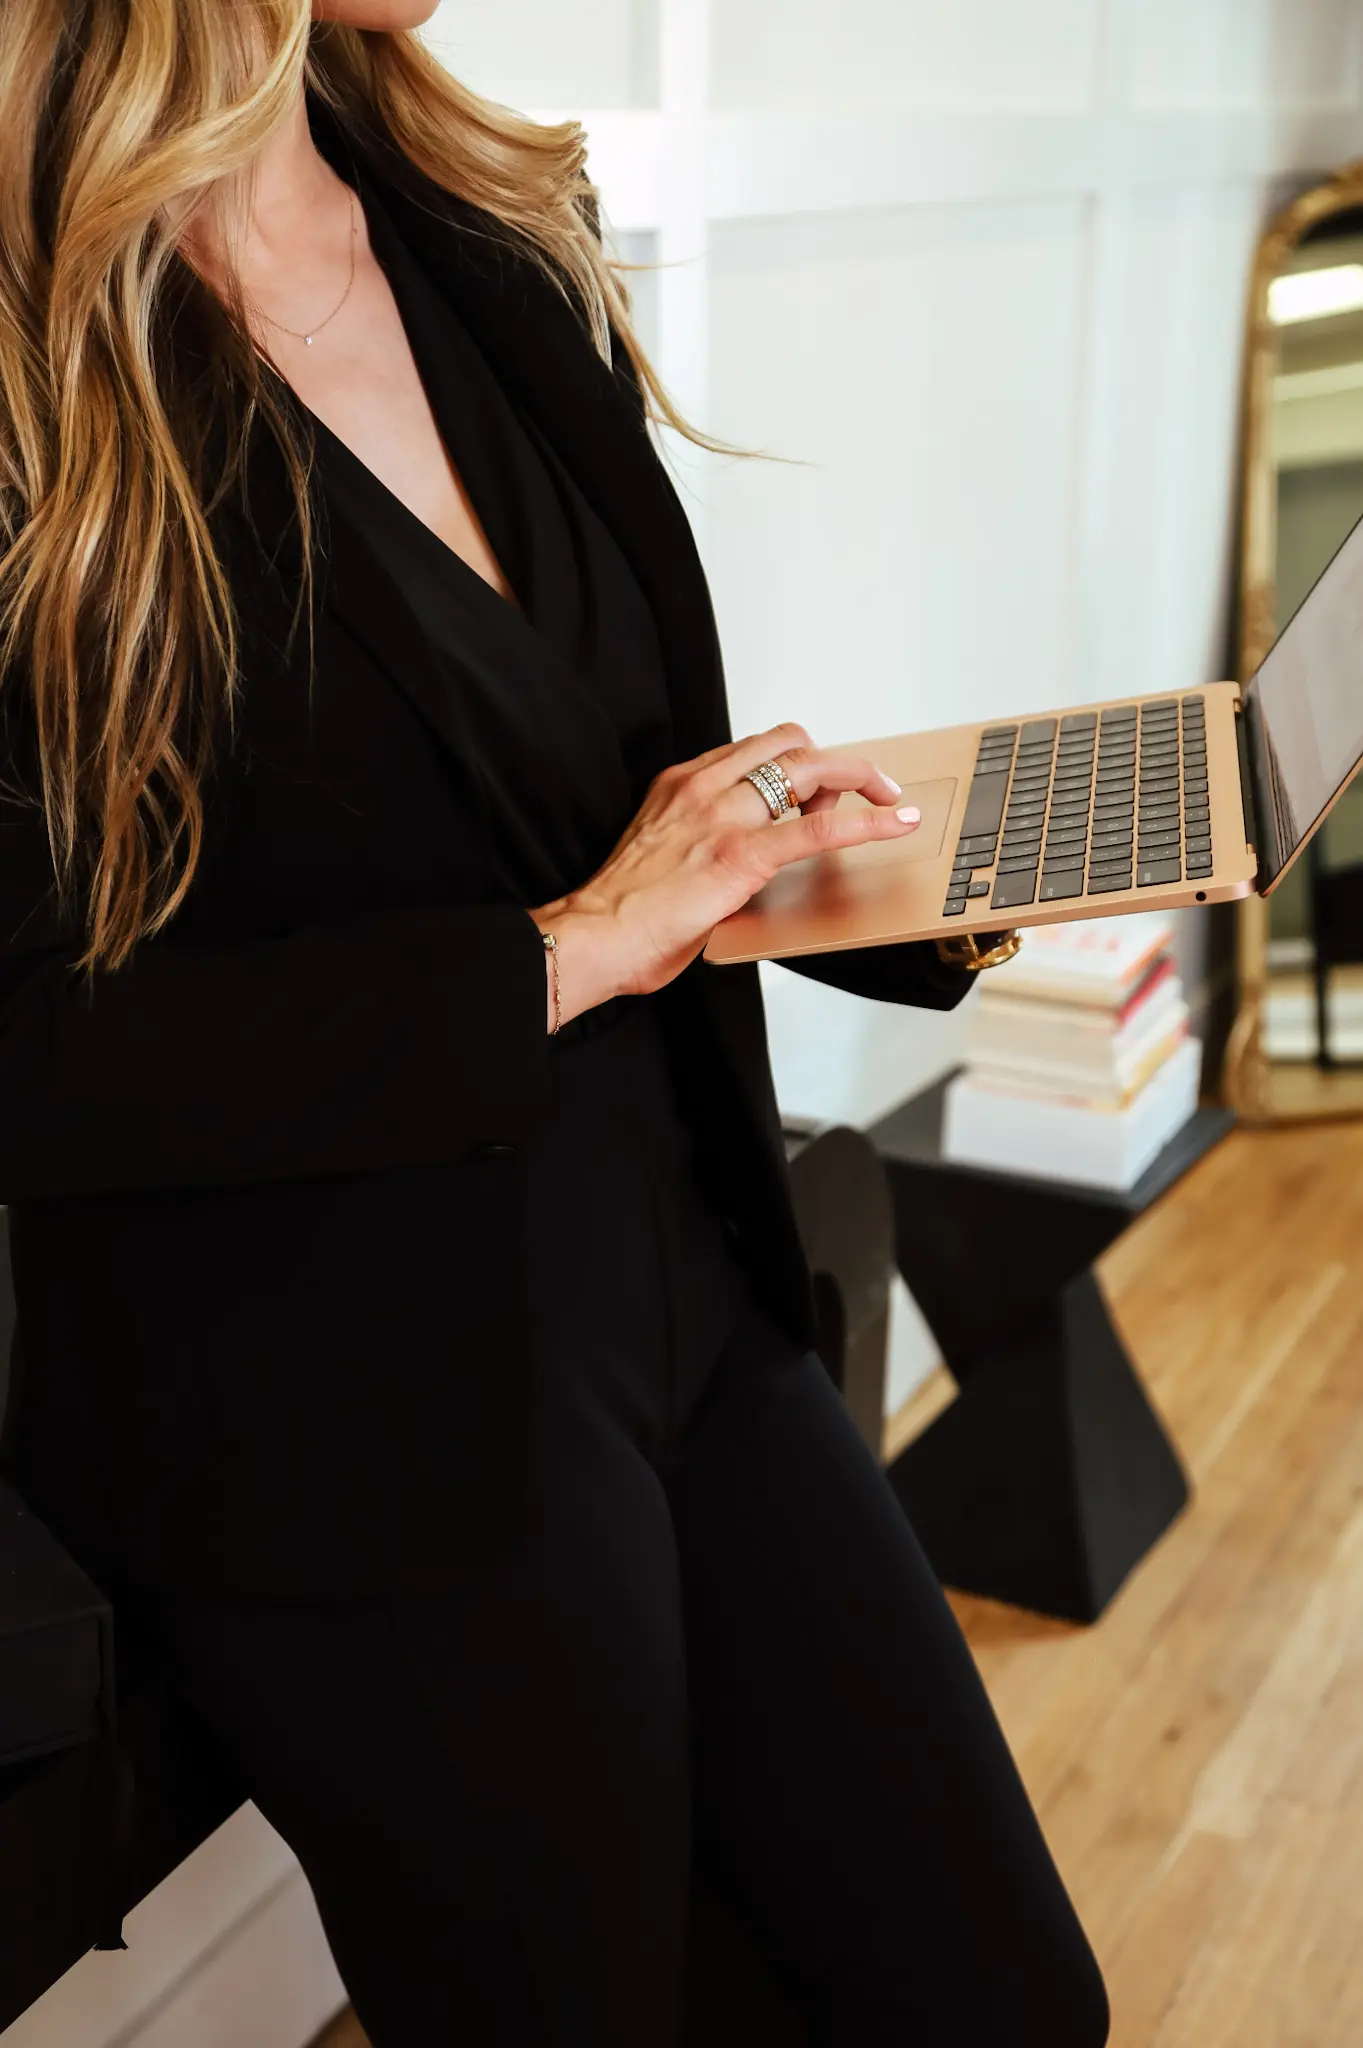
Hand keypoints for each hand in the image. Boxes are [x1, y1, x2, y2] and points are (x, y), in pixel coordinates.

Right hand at [530, 722, 919, 1026]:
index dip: (798, 760)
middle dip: (838, 761)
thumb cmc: (622, 911)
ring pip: (810, 769)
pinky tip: (894, 823)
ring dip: (859, 779)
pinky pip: (819, 826)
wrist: (593, 937)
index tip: (821, 783)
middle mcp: (703, 787)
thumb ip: (704, 842)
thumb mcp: (664, 855)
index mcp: (681, 784)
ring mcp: (724, 817)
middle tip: (869, 787)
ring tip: (888, 803)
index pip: (756, 747)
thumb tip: (745, 861)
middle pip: (789, 743)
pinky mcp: (742, 855)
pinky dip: (867, 821)